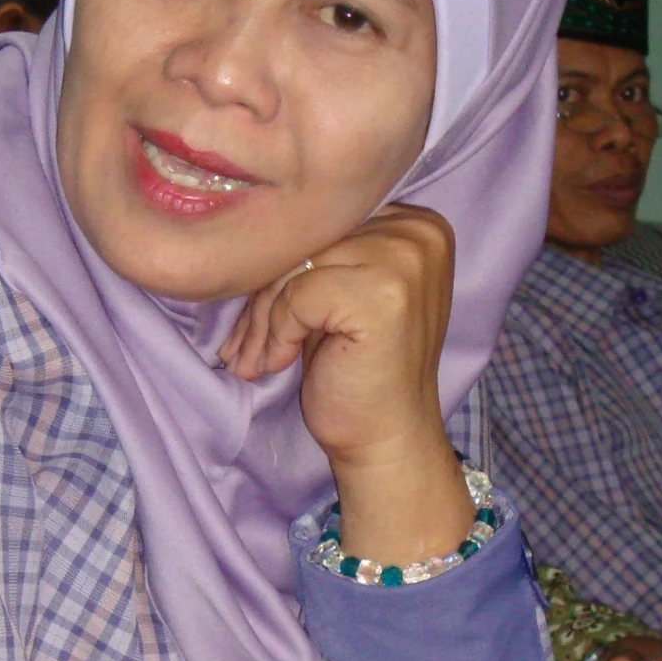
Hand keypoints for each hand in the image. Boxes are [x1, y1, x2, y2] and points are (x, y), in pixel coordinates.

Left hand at [219, 205, 473, 566]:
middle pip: (307, 239)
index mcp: (417, 223)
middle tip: (242, 343)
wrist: (387, 440)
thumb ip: (319, 253)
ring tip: (252, 357)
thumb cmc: (359, 372)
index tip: (256, 312)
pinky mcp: (381, 294)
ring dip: (262, 319)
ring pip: (294, 267)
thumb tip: (245, 233)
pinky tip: (281, 362)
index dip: (281, 265)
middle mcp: (419, 232)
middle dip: (263, 294)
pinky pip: (296, 296)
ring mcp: (404, 260)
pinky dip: (277, 332)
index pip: (322, 220)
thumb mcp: (340, 295)